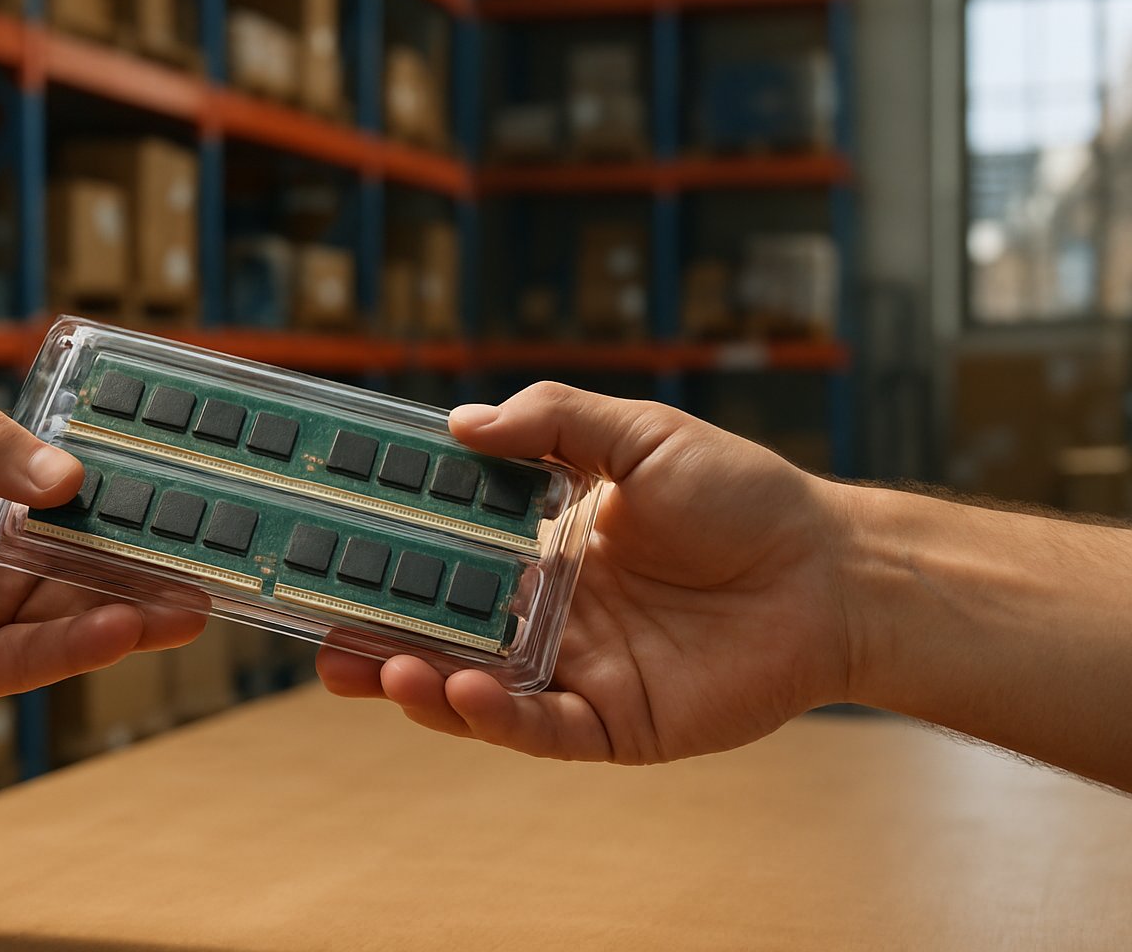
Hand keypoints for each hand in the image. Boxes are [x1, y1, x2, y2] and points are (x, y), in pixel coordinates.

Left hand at [0, 407, 204, 712]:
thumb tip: (72, 478)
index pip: (87, 502)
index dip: (138, 503)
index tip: (194, 496)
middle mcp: (4, 562)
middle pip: (97, 566)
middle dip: (158, 566)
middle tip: (221, 561)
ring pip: (77, 617)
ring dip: (138, 612)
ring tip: (193, 603)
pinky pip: (31, 662)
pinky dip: (80, 647)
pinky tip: (122, 628)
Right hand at [317, 382, 853, 763]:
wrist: (831, 569)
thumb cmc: (742, 495)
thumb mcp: (640, 435)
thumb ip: (553, 423)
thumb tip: (458, 423)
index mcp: (545, 547)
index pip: (449, 558)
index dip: (393, 558)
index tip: (336, 546)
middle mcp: (549, 614)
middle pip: (446, 633)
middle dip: (379, 636)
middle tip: (321, 631)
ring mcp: (578, 673)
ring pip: (479, 689)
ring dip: (421, 683)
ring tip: (378, 668)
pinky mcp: (616, 724)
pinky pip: (543, 727)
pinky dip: (497, 717)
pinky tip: (463, 691)